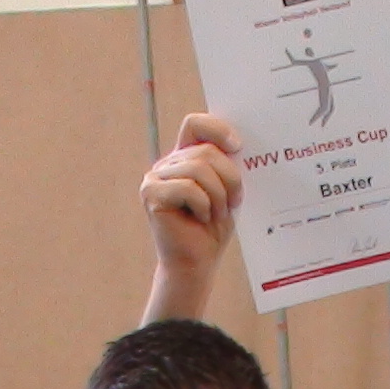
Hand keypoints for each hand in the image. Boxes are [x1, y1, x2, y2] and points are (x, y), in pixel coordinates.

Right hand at [141, 113, 245, 320]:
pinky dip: (203, 206)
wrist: (197, 264)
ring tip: (215, 214)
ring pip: (198, 168)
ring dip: (217, 196)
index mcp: (184, 158)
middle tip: (232, 203)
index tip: (237, 147)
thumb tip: (238, 142)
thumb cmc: (212, 230)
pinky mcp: (151, 194)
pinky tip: (199, 220)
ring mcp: (155, 178)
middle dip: (228, 178)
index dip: (217, 128)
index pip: (195, 124)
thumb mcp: (226, 191)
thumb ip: (227, 165)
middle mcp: (167, 164)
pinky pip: (188, 188)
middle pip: (205, 151)